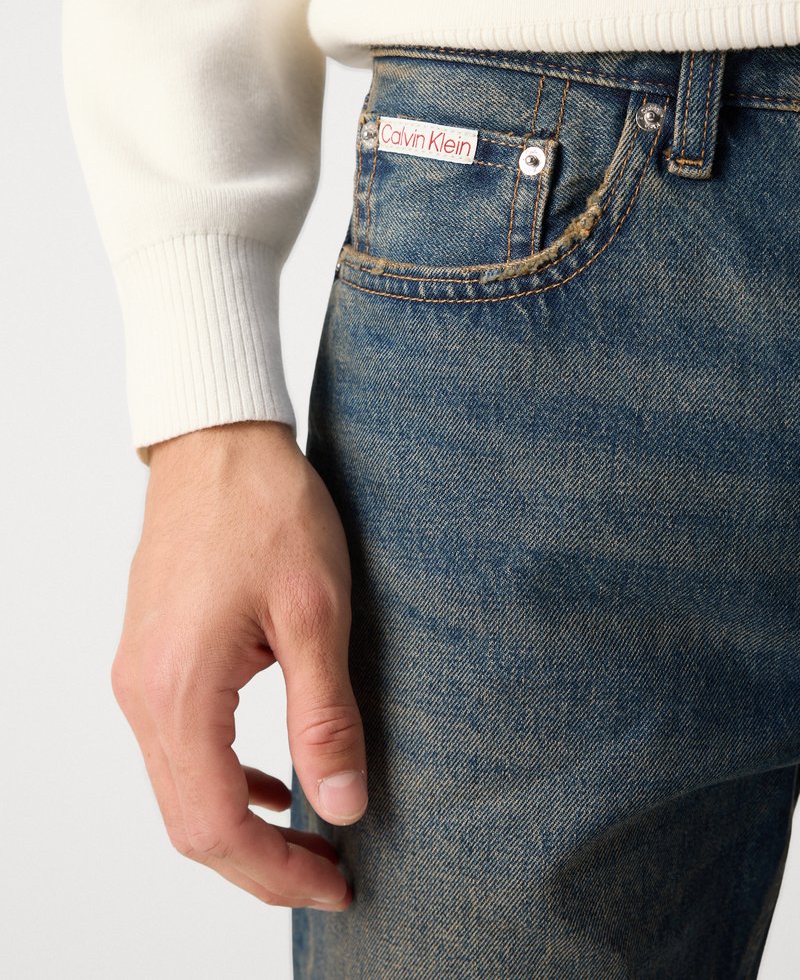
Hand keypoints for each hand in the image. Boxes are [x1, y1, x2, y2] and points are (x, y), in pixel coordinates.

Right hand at [110, 420, 366, 909]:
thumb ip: (325, 715)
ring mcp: (139, 676)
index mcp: (179, 689)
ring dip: (242, 827)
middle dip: (261, 865)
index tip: (337, 880)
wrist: (218, 444)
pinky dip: (224, 782)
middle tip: (332, 870)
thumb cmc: (266, 510)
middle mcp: (143, 693)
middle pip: (190, 823)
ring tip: (313, 836)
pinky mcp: (152, 659)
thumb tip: (343, 804)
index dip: (276, 873)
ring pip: (181, 790)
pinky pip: (178, 749)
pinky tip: (274, 780)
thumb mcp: (316, 611)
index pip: (215, 825)